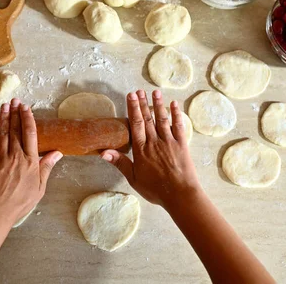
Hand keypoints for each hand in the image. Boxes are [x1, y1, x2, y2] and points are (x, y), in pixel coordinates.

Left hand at [0, 98, 62, 227]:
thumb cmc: (19, 203)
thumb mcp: (39, 188)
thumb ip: (46, 168)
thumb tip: (57, 153)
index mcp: (29, 161)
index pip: (30, 134)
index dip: (28, 119)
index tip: (27, 108)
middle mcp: (15, 155)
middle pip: (16, 129)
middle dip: (16, 113)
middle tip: (16, 100)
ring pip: (2, 132)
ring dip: (4, 117)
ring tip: (5, 104)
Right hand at [101, 89, 199, 206]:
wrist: (180, 195)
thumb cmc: (155, 190)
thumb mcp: (133, 179)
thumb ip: (120, 163)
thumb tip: (103, 152)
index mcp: (141, 149)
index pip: (135, 124)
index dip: (133, 108)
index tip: (130, 96)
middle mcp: (154, 142)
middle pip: (147, 118)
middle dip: (142, 103)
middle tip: (139, 90)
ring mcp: (169, 142)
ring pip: (162, 119)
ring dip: (158, 104)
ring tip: (155, 92)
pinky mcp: (182, 144)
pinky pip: (178, 126)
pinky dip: (176, 114)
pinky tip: (175, 104)